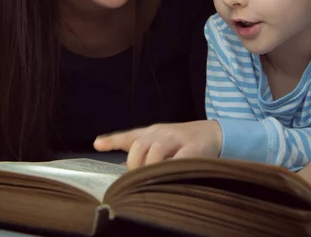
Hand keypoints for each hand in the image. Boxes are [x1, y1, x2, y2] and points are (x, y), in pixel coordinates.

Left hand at [94, 120, 222, 169]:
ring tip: (152, 178)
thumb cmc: (181, 141)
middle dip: (135, 164)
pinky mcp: (192, 149)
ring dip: (151, 167)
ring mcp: (176, 139)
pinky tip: (169, 175)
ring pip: (156, 151)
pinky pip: (177, 160)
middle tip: (137, 178)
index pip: (129, 135)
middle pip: (139, 145)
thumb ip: (141, 152)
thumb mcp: (159, 142)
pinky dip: (170, 169)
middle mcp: (161, 133)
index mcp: (151, 132)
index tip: (98, 144)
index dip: (113, 140)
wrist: (212, 133)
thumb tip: (119, 167)